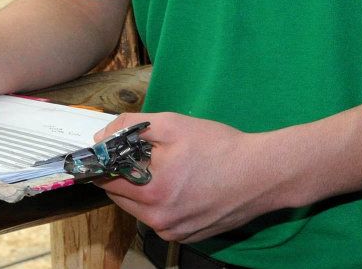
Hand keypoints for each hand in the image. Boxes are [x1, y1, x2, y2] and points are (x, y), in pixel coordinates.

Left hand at [94, 111, 290, 244]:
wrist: (260, 174)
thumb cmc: (219, 146)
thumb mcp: (172, 124)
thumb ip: (131, 128)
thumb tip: (101, 138)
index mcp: (153, 191)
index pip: (106, 179)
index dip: (104, 161)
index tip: (109, 148)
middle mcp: (159, 220)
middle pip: (120, 196)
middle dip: (123, 173)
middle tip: (144, 153)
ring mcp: (173, 232)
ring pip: (138, 208)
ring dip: (141, 188)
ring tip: (167, 166)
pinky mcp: (186, 238)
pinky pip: (159, 218)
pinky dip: (160, 201)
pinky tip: (181, 184)